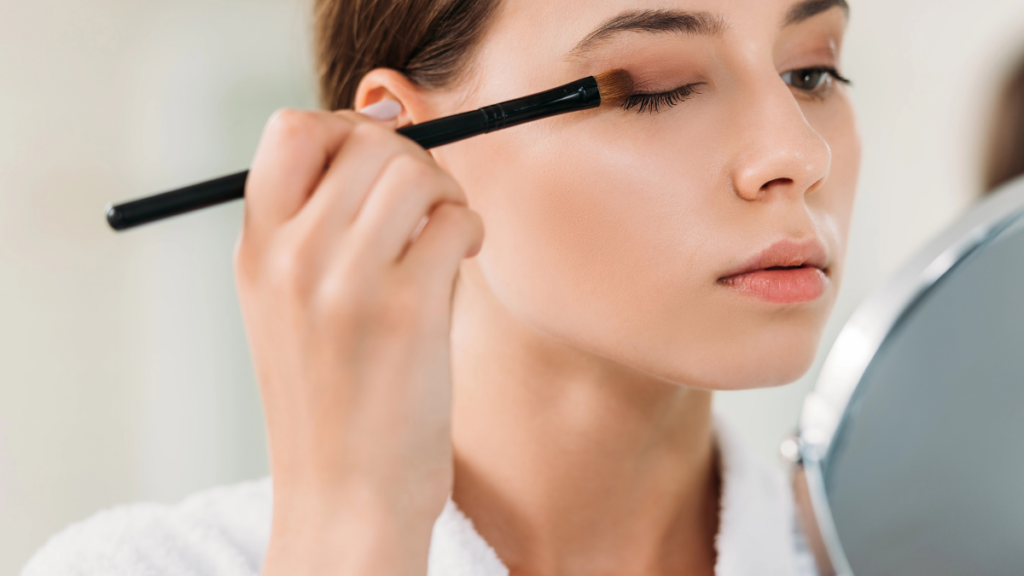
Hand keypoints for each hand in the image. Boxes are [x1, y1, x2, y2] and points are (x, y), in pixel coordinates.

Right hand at [234, 105, 482, 575]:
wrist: (346, 496)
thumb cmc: (333, 401)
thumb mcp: (291, 310)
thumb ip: (318, 231)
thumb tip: (388, 144)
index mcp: (257, 251)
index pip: (291, 129)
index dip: (346, 130)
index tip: (378, 166)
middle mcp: (293, 257)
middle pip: (366, 141)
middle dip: (412, 159)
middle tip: (428, 204)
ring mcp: (346, 282)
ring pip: (413, 172)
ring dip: (446, 192)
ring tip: (446, 233)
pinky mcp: (406, 311)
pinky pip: (454, 220)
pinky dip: (470, 229)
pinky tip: (463, 261)